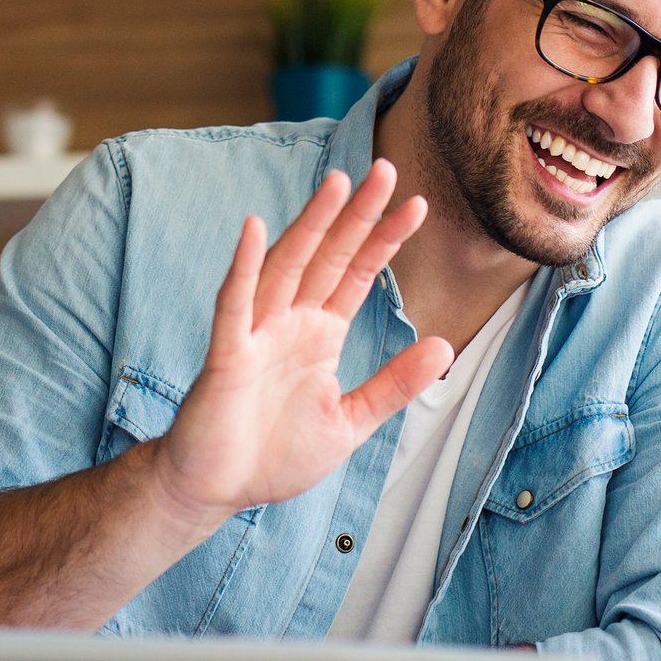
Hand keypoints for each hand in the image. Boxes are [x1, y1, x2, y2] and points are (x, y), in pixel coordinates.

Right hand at [151, 160, 450, 526]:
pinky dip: (243, 267)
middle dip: (356, 215)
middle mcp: (289, 322)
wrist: (215, 490)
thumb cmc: (274, 454)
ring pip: (287, 267)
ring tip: (338, 183)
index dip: (385, 240)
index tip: (418, 206)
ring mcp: (256, 333)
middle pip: (328, 256)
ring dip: (311, 225)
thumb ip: (393, 384)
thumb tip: (444, 345)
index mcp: (319, 334)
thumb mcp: (350, 421)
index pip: (357, 274)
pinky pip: (234, 304)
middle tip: (387, 170)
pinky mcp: (227, 355)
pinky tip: (253, 229)